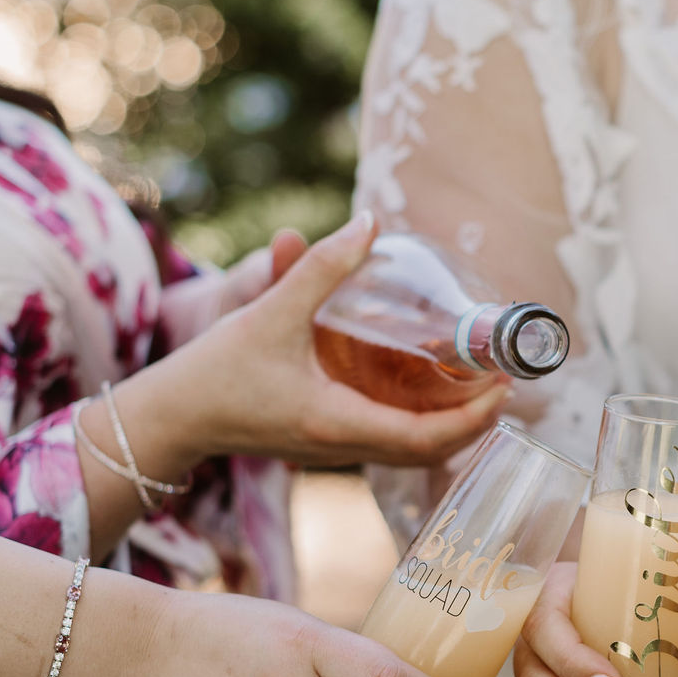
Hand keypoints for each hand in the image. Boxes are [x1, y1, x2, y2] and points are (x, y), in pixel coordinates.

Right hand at [115, 213, 511, 477]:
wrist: (172, 417)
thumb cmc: (215, 371)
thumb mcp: (271, 312)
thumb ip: (321, 268)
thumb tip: (368, 224)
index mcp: (338, 423)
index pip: (428, 437)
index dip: (474, 415)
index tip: (504, 385)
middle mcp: (344, 447)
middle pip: (432, 451)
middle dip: (476, 421)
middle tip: (505, 381)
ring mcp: (336, 452)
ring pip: (413, 452)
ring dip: (453, 426)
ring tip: (481, 387)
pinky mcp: (326, 445)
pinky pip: (391, 444)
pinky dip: (423, 426)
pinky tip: (433, 394)